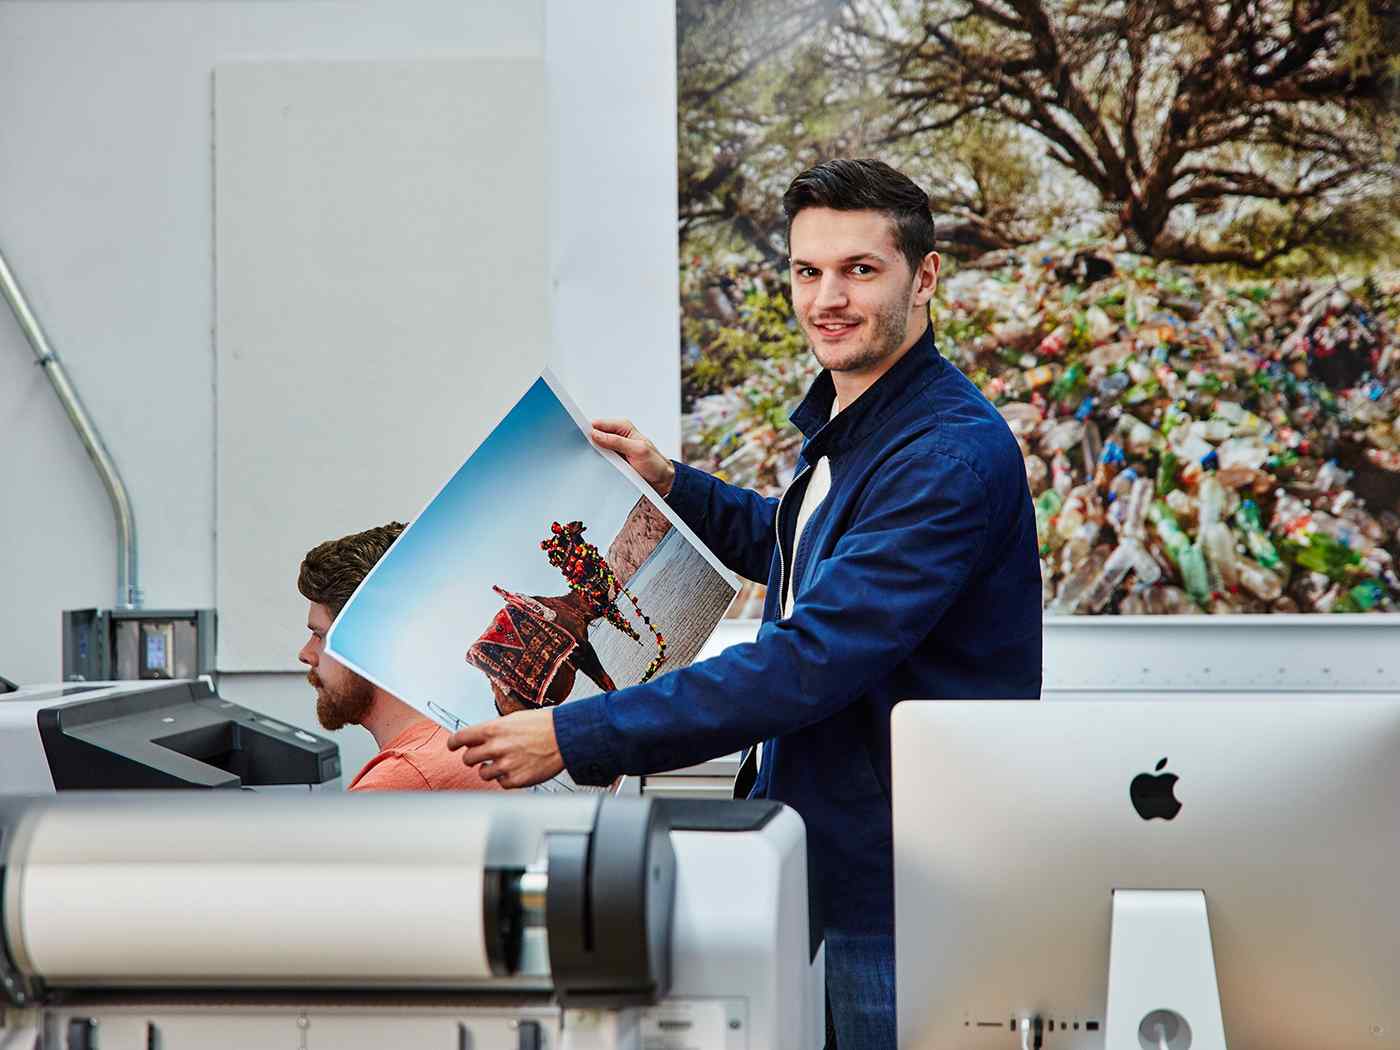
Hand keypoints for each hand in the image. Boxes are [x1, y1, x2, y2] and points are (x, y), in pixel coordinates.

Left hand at [447, 708, 564, 787]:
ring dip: (490, 769)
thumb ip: (494, 730)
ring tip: (505, 762)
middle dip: (473, 757)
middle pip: (467, 759)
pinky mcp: (515, 780)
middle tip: (482, 756)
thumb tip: (480, 738)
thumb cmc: (543, 725)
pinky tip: (518, 768)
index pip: (460, 738)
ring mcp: (505, 765)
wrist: (565, 737)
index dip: (453, 743)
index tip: (452, 746)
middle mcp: (496, 747)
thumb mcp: (514, 719)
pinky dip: (507, 778)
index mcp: (493, 729)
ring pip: (483, 773)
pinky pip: (501, 783)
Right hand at [591, 418, 674, 497]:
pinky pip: (599, 460)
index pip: (598, 424)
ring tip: (592, 462)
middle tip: (584, 453)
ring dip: (592, 456)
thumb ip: (616, 441)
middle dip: (588, 443)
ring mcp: (613, 449)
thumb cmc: (655, 463)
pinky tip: (596, 468)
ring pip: (594, 449)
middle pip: (594, 436)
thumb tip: (596, 434)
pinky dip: (597, 464)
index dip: (587, 429)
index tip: (578, 437)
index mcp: (623, 427)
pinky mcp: (612, 460)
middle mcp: (617, 436)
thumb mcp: (638, 450)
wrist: (661, 481)